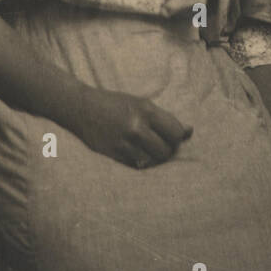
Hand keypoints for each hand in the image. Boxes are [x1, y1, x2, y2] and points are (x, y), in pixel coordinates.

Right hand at [73, 85, 192, 169]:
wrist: (82, 108)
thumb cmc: (115, 104)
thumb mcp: (141, 104)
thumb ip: (164, 118)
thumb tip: (189, 132)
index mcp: (146, 110)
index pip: (175, 133)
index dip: (177, 138)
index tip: (172, 138)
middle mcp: (137, 127)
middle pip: (166, 151)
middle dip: (166, 151)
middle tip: (160, 146)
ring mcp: (125, 143)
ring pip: (152, 161)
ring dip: (153, 158)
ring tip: (148, 150)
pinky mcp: (114, 155)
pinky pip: (137, 165)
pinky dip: (139, 162)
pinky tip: (135, 153)